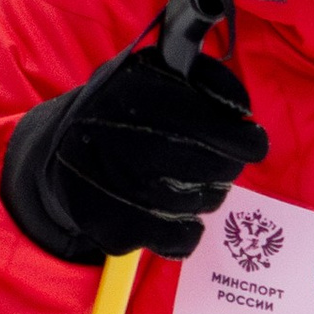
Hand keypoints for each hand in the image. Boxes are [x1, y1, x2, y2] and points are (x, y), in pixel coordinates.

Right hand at [1, 26, 268, 263]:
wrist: (61, 159)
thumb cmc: (123, 112)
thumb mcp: (155, 74)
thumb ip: (204, 82)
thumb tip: (243, 114)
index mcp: (135, 90)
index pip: (214, 127)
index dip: (244, 140)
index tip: (252, 142)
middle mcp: (120, 137)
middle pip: (212, 168)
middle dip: (225, 168)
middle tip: (219, 164)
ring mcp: (114, 188)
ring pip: (201, 203)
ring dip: (204, 195)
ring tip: (181, 181)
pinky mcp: (114, 231)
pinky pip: (183, 239)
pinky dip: (187, 229)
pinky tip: (170, 212)